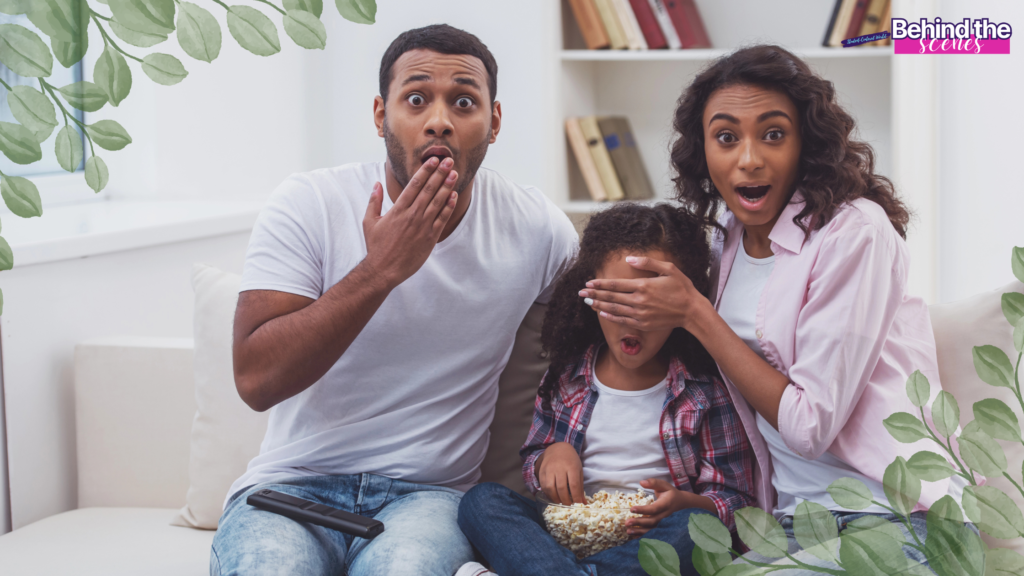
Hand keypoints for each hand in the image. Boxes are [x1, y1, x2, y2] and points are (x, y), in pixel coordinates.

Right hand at [361, 157, 458, 287]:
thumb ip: (374, 201)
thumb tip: (376, 184)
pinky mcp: (431, 237)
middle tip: (449, 161)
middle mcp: (413, 214)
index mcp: (398, 209)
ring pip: (438, 201)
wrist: (384, 269)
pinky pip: (443, 218)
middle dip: (440, 173)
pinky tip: (454, 195)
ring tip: (454, 173)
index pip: (415, 184)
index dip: (425, 170)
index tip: (433, 160)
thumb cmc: (376, 246)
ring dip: (447, 186)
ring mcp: (423, 225)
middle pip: (430, 189)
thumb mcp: (369, 222)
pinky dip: (449, 206)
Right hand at [537, 442, 585, 505]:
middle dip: (566, 500)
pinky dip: (548, 494)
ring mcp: (549, 469)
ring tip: (561, 503)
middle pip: (561, 488)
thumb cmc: (571, 460)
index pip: (574, 485)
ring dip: (556, 499)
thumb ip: (580, 486)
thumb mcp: (579, 470)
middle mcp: (559, 468)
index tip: (578, 505)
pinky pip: (543, 486)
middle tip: (569, 506)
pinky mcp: (541, 472)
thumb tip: (583, 503)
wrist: (557, 448)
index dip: (576, 497)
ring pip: (550, 488)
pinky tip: (553, 497)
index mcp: (571, 467)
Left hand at [578, 255, 707, 332]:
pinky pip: (623, 320)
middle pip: (611, 297)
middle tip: (581, 293)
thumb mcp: (668, 268)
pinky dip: (611, 317)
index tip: (589, 283)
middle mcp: (639, 301)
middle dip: (594, 295)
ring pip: (614, 309)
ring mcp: (640, 314)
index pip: (616, 285)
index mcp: (643, 286)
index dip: (600, 284)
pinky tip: (602, 313)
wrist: (691, 311)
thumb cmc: (682, 288)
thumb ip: (647, 262)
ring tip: (588, 303)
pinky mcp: (643, 324)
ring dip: (599, 306)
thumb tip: (629, 258)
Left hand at [625, 479, 688, 537]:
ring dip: (640, 531)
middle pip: (652, 521)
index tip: (631, 509)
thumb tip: (641, 482)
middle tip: (627, 522)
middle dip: (639, 523)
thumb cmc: (670, 493)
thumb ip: (653, 483)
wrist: (682, 503)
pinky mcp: (662, 527)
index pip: (654, 509)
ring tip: (628, 531)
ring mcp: (664, 523)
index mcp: (666, 504)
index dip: (643, 510)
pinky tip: (634, 537)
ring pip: (652, 529)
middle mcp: (665, 515)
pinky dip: (644, 536)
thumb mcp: (664, 485)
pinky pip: (653, 533)